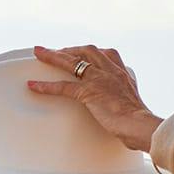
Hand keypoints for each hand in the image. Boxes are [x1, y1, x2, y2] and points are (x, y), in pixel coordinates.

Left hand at [26, 44, 162, 151]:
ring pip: (72, 62)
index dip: (88, 51)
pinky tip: (34, 85)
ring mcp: (99, 79)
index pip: (103, 53)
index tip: (78, 52)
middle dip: (69, 48)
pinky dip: (47, 86)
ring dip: (53, 57)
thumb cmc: (137, 118)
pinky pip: (63, 86)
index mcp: (121, 71)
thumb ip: (123, 92)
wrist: (140, 124)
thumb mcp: (131, 98)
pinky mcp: (89, 92)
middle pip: (86, 51)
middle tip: (53, 50)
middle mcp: (110, 70)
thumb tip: (119, 99)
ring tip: (38, 54)